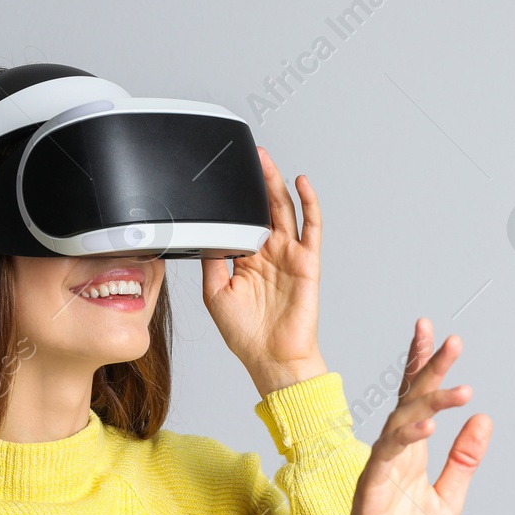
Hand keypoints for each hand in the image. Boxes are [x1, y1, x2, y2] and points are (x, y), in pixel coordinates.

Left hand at [201, 147, 326, 397]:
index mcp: (247, 260)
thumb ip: (211, 261)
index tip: (226, 176)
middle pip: (264, 208)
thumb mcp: (215, 294)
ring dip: (277, 184)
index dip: (237, 199)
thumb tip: (203, 235)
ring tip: (268, 161)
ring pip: (285, 211)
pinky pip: (311, 227)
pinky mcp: (307, 262)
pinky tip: (301, 184)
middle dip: (258, 181)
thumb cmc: (246, 336)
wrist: (272, 358)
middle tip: (251, 156)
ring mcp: (290, 256)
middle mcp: (269, 254)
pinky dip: (309, 204)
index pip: (242, 220)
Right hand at [308, 319, 492, 514]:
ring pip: (402, 422)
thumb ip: (464, 461)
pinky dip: (408, 438)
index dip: (425, 367)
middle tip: (451, 338)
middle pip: (410, 400)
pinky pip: (389, 458)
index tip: (436, 333)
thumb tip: (484, 418)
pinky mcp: (372, 492)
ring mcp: (380, 471)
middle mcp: (394, 455)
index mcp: (411, 455)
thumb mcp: (448, 501)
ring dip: (429, 400)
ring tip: (460, 384)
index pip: (417, 400)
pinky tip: (429, 425)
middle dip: (430, 368)